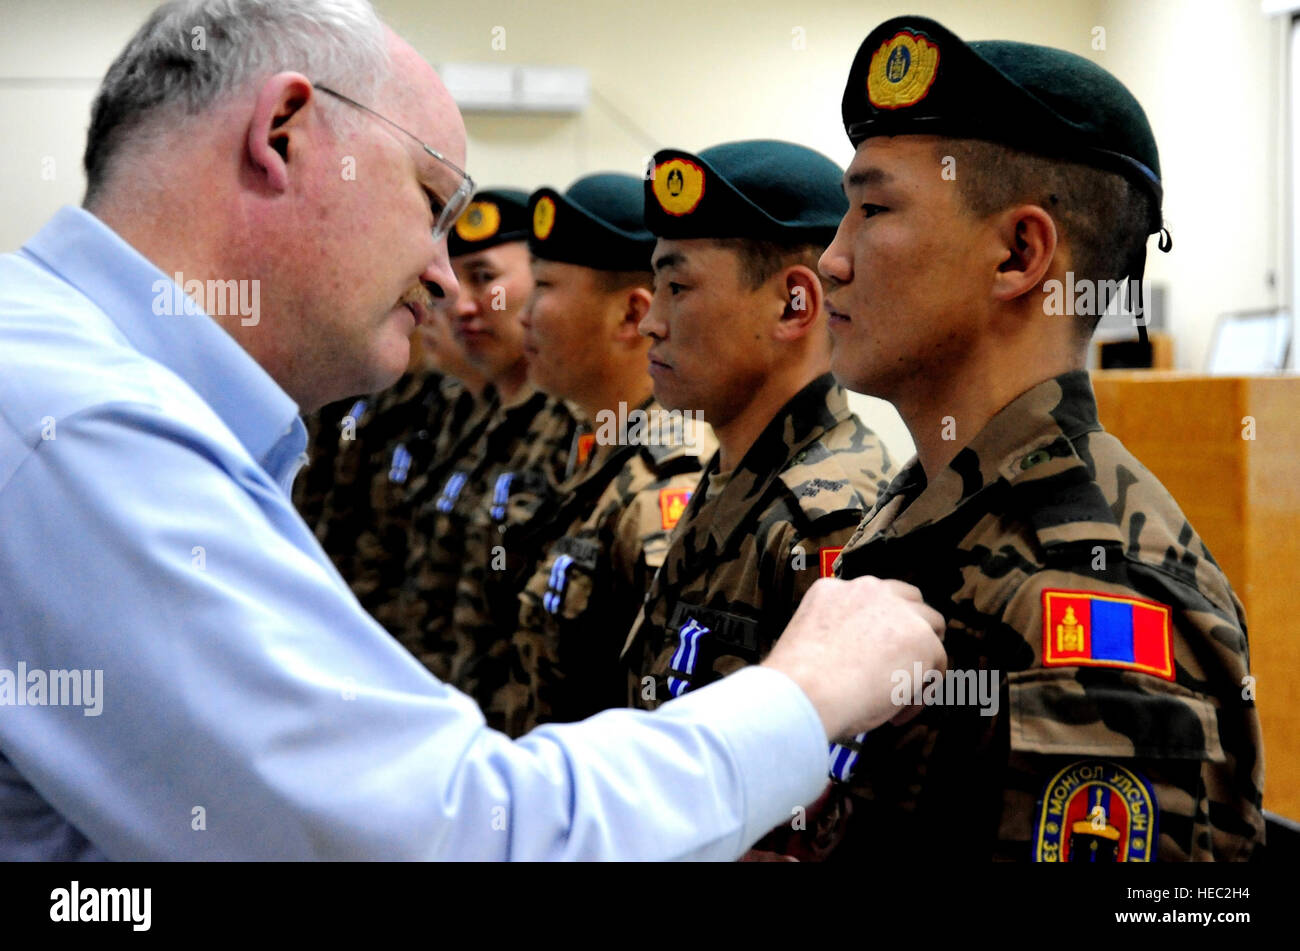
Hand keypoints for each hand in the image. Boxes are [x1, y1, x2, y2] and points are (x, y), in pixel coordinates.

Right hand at [761, 576, 944, 740]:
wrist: (803, 693)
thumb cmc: (798, 683)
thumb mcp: (810, 642)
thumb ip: (837, 638)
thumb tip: (855, 661)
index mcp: (834, 590)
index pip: (871, 599)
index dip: (877, 628)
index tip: (874, 655)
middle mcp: (868, 591)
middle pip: (908, 600)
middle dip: (910, 631)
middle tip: (901, 667)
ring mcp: (898, 611)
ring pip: (931, 626)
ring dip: (922, 659)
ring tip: (901, 695)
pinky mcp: (921, 638)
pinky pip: (937, 664)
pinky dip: (922, 692)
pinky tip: (897, 712)